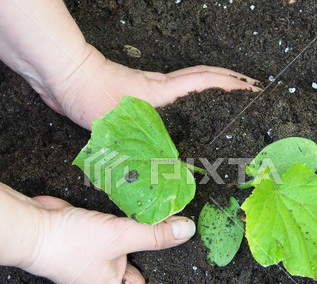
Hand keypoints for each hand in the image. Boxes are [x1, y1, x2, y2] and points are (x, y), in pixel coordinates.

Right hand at [25, 195, 226, 283]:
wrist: (33, 229)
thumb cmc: (69, 242)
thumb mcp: (118, 236)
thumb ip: (154, 234)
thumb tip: (187, 231)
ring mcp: (114, 272)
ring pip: (153, 279)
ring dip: (175, 280)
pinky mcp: (110, 254)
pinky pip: (141, 258)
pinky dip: (158, 256)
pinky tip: (167, 253)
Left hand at [44, 45, 261, 129]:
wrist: (62, 73)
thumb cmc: (89, 93)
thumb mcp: (119, 125)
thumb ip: (143, 150)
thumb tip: (168, 177)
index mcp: (162, 92)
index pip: (207, 83)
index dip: (233, 85)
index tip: (254, 89)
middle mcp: (159, 88)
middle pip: (204, 78)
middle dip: (230, 83)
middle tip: (249, 92)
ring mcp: (148, 89)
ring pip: (187, 85)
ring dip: (209, 89)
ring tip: (223, 103)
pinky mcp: (134, 95)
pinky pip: (168, 96)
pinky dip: (184, 100)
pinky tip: (180, 116)